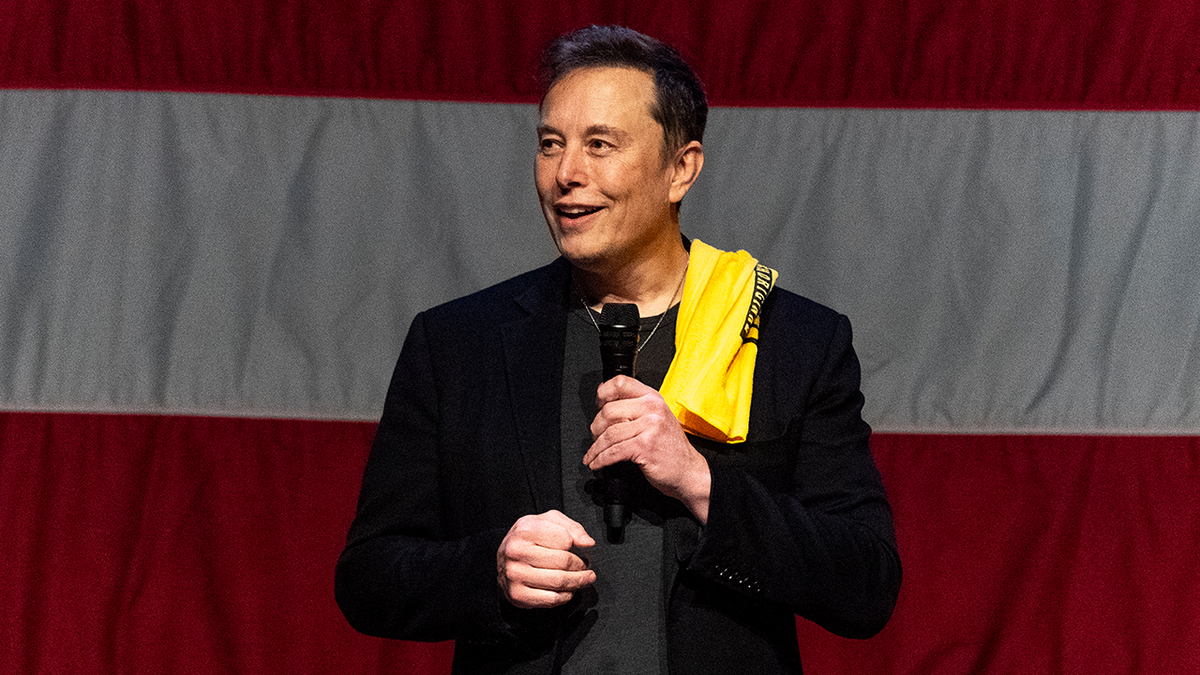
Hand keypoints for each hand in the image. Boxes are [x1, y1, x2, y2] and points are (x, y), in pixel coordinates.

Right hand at [497, 510, 595, 608]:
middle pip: (563, 562)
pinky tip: (568, 589)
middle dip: (581, 566)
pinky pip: (551, 599)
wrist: (504, 558)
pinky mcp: (517, 594)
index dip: (575, 544)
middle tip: (584, 566)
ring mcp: (515, 574)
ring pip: (559, 582)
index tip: (578, 548)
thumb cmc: (529, 539)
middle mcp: (516, 551)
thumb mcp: (549, 521)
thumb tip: (587, 542)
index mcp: (525, 529)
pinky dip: (565, 596)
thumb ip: (572, 527)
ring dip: (577, 582)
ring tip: (583, 578)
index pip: (564, 539)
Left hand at [584, 376, 711, 522]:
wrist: (688, 470)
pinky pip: (613, 451)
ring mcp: (650, 426)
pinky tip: (597, 463)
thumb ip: (636, 408)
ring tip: (593, 455)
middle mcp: (652, 408)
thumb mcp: (657, 418)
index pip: (621, 383)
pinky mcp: (645, 446)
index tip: (597, 405)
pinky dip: (600, 459)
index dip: (603, 394)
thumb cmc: (670, 447)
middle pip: (608, 411)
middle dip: (596, 428)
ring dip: (596, 448)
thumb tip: (605, 403)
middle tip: (596, 437)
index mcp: (653, 398)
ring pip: (609, 434)